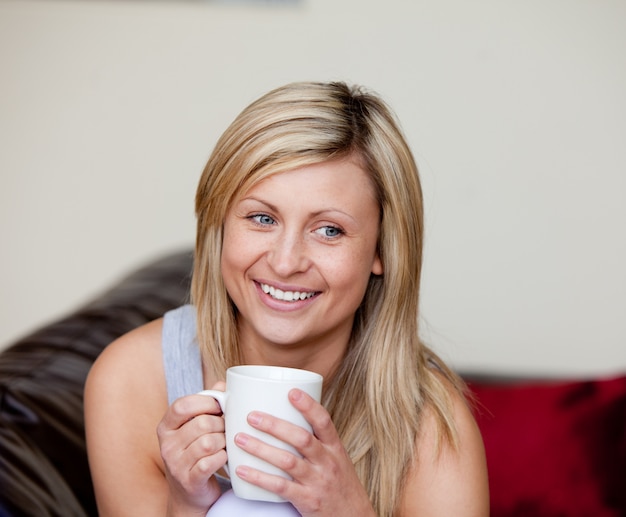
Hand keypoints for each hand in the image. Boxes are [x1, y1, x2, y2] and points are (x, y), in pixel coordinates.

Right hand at [157, 382, 227, 514]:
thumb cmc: (196, 452)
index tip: (219, 406)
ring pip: (209, 442)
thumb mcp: (196, 427)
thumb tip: (222, 385)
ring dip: (224, 441)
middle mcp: (167, 445)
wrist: (189, 494)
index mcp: (166, 427)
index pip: (182, 405)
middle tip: (226, 429)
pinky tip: (224, 457)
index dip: (205, 402)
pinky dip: (223, 458)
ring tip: (226, 443)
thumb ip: (208, 404)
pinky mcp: (189, 481)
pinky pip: (211, 462)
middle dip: (221, 424)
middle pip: (202, 423)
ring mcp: (176, 464)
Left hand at [232, 389, 375, 516]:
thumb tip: (289, 417)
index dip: (308, 406)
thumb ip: (318, 442)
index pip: (324, 421)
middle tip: (252, 416)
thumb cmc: (341, 486)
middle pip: (301, 439)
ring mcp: (317, 482)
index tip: (291, 392)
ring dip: (261, 449)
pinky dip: (259, 478)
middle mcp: (327, 462)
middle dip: (274, 426)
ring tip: (240, 439)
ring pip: (287, 461)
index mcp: (335, 448)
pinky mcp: (307, 500)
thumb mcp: (338, 459)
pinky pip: (280, 487)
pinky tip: (243, 470)